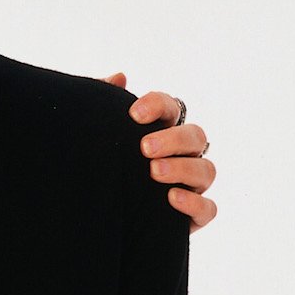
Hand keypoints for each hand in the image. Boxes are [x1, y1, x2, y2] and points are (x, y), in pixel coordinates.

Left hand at [103, 74, 216, 232]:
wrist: (86, 213)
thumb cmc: (97, 166)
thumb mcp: (93, 134)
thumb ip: (103, 102)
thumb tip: (119, 77)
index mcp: (162, 131)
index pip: (171, 108)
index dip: (157, 105)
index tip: (133, 113)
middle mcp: (182, 155)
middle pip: (195, 136)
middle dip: (173, 139)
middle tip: (144, 147)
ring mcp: (190, 185)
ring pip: (206, 170)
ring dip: (183, 168)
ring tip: (153, 171)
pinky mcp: (191, 216)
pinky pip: (208, 208)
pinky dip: (195, 203)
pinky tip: (171, 199)